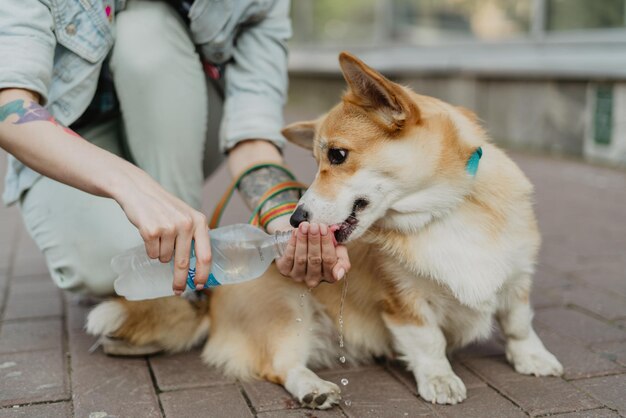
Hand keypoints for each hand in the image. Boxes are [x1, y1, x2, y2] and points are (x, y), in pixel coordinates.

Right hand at [113, 169, 210, 294]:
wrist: (139, 191)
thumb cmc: (164, 207)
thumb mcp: (186, 216)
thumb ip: (195, 236)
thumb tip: (199, 267)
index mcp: (199, 221)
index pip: (205, 255)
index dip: (203, 273)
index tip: (199, 285)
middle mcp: (186, 224)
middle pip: (184, 262)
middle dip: (180, 280)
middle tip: (177, 290)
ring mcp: (168, 227)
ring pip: (165, 258)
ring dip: (161, 254)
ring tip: (158, 237)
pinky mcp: (151, 231)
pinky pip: (152, 254)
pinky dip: (150, 250)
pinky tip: (149, 235)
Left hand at [270, 217, 350, 287]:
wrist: (306, 242)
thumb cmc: (324, 247)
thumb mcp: (338, 250)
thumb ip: (342, 258)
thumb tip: (338, 274)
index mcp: (330, 276)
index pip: (329, 260)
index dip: (326, 243)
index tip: (324, 228)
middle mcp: (314, 280)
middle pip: (315, 259)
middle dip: (314, 240)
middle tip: (314, 225)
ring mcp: (298, 277)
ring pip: (301, 258)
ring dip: (303, 240)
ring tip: (305, 226)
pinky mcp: (285, 271)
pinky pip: (289, 257)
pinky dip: (293, 243)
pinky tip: (296, 232)